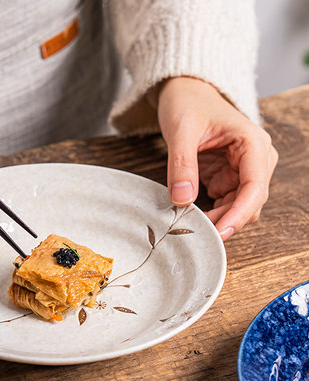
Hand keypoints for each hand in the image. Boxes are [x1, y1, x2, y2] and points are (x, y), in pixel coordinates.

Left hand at [157, 76, 277, 240]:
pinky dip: (213, 212)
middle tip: (195, 231)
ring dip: (219, 218)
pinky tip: (194, 214)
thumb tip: (182, 199)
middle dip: (226, 219)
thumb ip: (182, 165)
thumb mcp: (180, 131)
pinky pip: (226, 203)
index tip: (218, 232)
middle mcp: (255, 158)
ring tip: (191, 222)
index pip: (255, 187)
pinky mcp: (229, 177)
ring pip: (239, 206)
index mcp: (252, 143)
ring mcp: (243, 169)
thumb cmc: (188, 104)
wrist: (186, 94)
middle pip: (250, 202)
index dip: (238, 214)